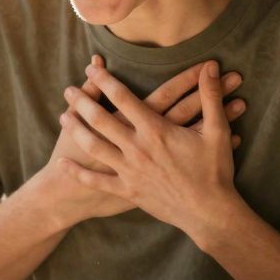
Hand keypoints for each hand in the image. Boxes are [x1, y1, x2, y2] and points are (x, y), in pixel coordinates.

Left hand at [59, 61, 241, 237]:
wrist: (209, 213)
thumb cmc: (214, 171)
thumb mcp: (217, 131)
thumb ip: (211, 96)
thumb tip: (211, 67)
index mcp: (156, 130)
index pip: (123, 98)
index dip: (105, 80)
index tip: (91, 68)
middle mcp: (137, 149)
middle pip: (101, 120)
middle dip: (82, 102)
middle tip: (68, 89)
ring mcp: (130, 171)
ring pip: (94, 147)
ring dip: (76, 130)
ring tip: (63, 116)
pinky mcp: (128, 191)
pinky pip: (97, 181)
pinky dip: (77, 172)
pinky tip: (63, 162)